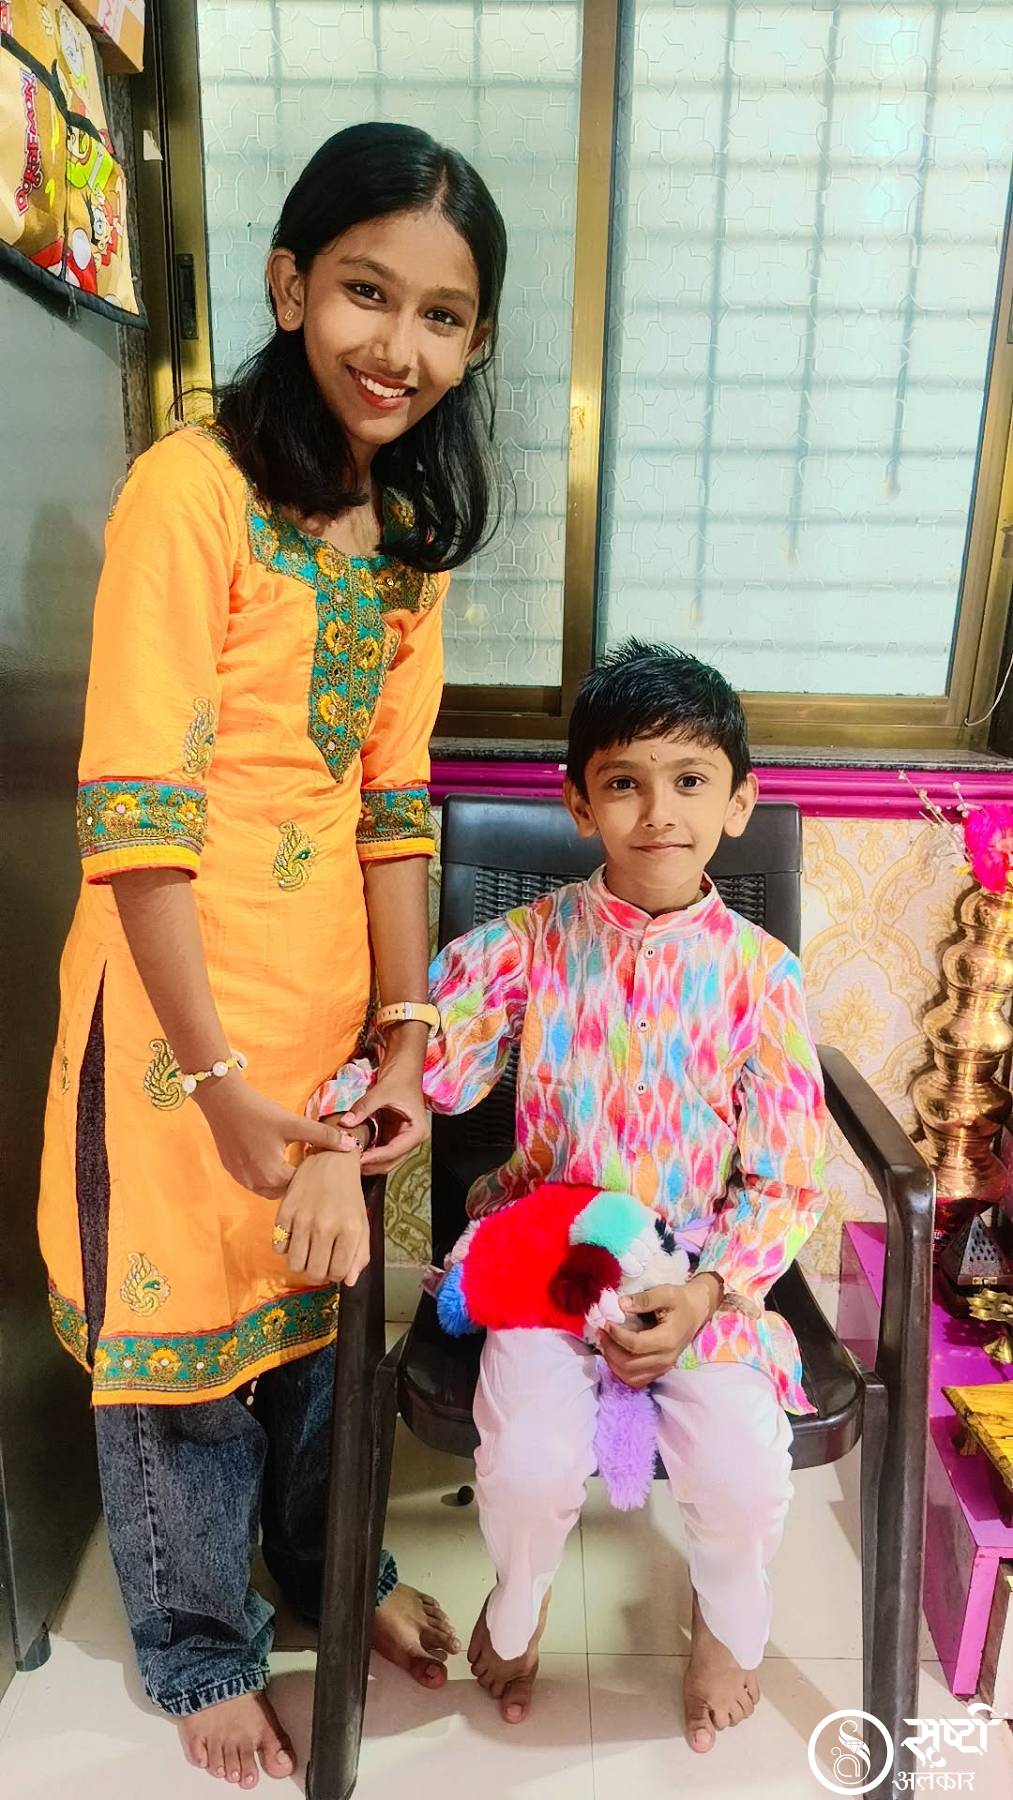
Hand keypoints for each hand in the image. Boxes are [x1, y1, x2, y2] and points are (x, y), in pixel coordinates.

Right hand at [196, 1076, 356, 1198]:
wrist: (222, 1100)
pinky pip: (254, 1182)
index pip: (301, 1188)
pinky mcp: (232, 1171)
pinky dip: (266, 1175)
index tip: (322, 1165)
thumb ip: (323, 1136)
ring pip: (269, 1189)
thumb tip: (352, 1144)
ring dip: (282, 1180)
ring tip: (294, 1162)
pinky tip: (273, 1157)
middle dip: (298, 1182)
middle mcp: (255, 1184)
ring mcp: (241, 1179)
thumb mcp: (294, 1123)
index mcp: (272, 1175)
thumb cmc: (259, 1112)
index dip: (314, 1177)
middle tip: (311, 1165)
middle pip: (285, 1192)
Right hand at [272, 1149, 369, 1285]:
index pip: (337, 1273)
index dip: (335, 1274)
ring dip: (301, 1263)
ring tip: (307, 1250)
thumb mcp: (362, 1223)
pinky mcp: (284, 1211)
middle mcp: (326, 1226)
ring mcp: (303, 1219)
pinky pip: (278, 1248)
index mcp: (350, 1229)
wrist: (331, 1160)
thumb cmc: (349, 1196)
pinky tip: (295, 1236)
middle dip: (317, 1272)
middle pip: (314, 1273)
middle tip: (320, 1259)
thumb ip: (360, 1255)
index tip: (334, 1264)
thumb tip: (348, 1282)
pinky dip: (285, 1248)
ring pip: (294, 1265)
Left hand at [340, 1053, 428, 1174]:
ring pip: (385, 1160)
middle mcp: (412, 1139)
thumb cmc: (400, 1077)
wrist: (404, 1065)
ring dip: (369, 1162)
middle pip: (391, 1161)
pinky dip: (369, 1153)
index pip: (394, 1151)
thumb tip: (345, 1123)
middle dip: (371, 1165)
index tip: (357, 1159)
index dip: (375, 1157)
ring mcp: (403, 1138)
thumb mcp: (382, 1091)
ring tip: (349, 1162)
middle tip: (349, 1166)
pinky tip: (354, 1153)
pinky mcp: (393, 1134)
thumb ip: (364, 1107)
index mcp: (417, 1131)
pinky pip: (380, 1150)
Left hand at [601, 1276, 721, 1389]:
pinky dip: (621, 1371)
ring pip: (630, 1376)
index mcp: (667, 1340)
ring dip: (613, 1362)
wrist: (694, 1312)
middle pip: (629, 1364)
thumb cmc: (680, 1301)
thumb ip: (644, 1299)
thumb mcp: (665, 1293)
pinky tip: (615, 1354)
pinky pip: (635, 1380)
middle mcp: (665, 1359)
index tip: (607, 1323)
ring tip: (606, 1343)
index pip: (635, 1345)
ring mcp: (662, 1368)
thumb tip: (620, 1304)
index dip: (617, 1335)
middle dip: (610, 1349)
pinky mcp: (658, 1371)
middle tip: (602, 1332)